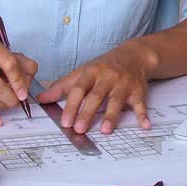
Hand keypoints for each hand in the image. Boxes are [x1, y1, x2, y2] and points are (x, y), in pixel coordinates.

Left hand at [37, 40, 157, 134]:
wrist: (134, 55)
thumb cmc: (104, 66)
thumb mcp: (83, 72)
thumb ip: (62, 86)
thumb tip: (42, 99)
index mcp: (91, 73)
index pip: (78, 89)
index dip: (71, 105)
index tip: (64, 121)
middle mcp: (107, 78)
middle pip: (96, 96)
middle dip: (87, 113)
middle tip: (79, 129)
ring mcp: (123, 84)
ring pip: (116, 101)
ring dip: (112, 116)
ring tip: (105, 130)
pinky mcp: (138, 91)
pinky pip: (140, 104)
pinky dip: (143, 115)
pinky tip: (145, 125)